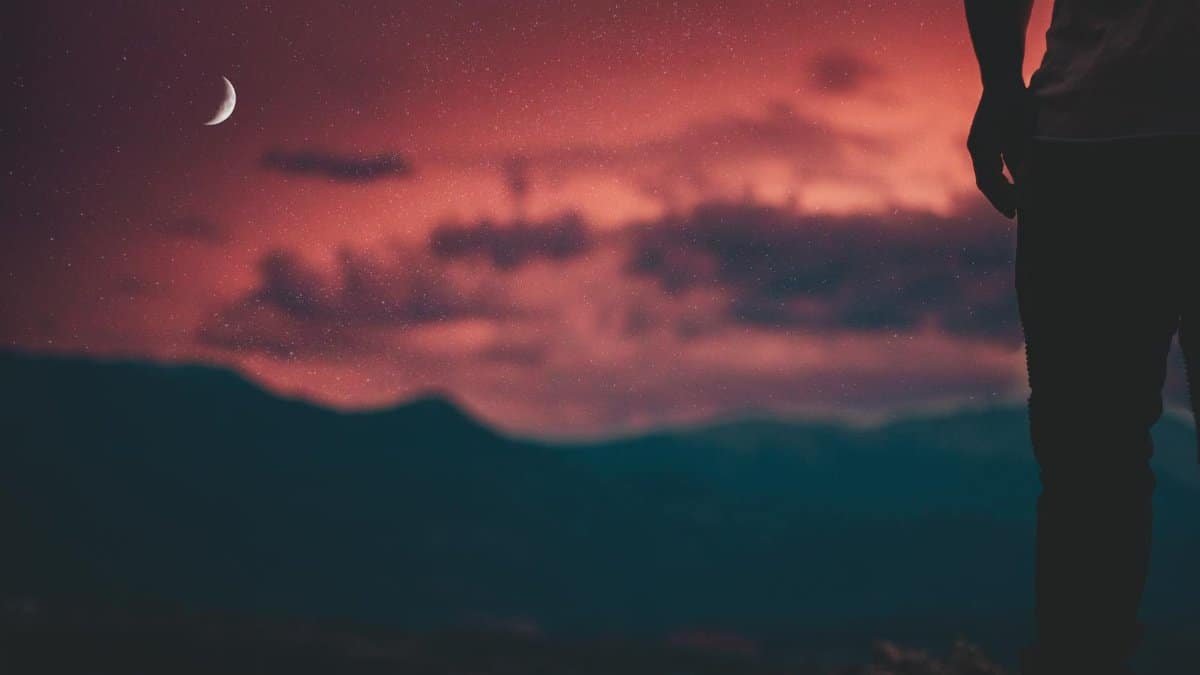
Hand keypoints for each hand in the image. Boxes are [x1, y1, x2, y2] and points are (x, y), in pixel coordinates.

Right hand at [967, 84, 1035, 217]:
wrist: (1002, 79)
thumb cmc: (1015, 101)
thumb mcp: (1023, 129)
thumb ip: (1022, 155)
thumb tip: (1025, 182)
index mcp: (982, 147)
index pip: (989, 181)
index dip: (1002, 197)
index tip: (1016, 210)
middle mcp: (976, 148)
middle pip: (985, 181)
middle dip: (999, 199)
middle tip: (1014, 214)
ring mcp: (978, 144)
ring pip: (986, 175)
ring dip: (999, 190)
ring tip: (1014, 204)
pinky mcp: (984, 140)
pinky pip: (989, 165)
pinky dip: (999, 178)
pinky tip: (1011, 184)